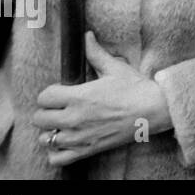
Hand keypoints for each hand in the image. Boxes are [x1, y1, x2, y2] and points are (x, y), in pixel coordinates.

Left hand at [33, 32, 171, 166]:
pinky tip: (65, 142)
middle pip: (39, 118)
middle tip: (60, 108)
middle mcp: (75, 117)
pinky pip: (57, 158)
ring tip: (63, 125)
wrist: (154, 111)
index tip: (60, 93)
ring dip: (51, 131)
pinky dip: (56, 152)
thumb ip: (96, 53)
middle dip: (47, 111)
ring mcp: (80, 136)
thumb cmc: (136, 89)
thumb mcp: (115, 68)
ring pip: (45, 138)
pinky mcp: (87, 150)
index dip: (50, 93)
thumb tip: (87, 36)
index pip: (43, 97)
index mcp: (79, 96)